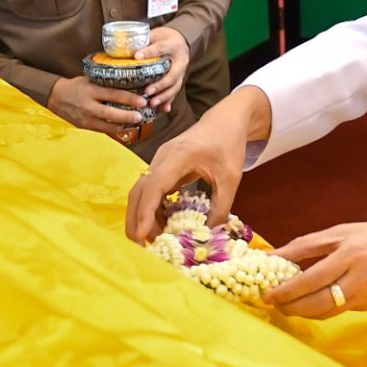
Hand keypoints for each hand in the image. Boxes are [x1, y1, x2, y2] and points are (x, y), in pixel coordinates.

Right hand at [47, 76, 150, 142]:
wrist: (56, 97)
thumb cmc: (76, 86)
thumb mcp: (89, 80)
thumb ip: (105, 83)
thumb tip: (128, 81)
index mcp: (90, 91)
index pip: (113, 95)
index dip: (129, 99)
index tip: (142, 101)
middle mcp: (88, 106)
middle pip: (110, 114)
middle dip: (127, 116)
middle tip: (140, 116)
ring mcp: (86, 119)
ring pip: (107, 126)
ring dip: (123, 125)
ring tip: (136, 122)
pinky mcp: (84, 127)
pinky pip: (102, 130)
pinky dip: (114, 129)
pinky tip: (124, 126)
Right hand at [126, 85, 270, 240]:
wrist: (225, 120)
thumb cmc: (228, 144)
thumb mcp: (231, 177)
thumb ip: (221, 206)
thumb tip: (209, 234)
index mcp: (178, 156)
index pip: (154, 187)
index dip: (146, 212)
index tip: (143, 235)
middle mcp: (162, 158)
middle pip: (139, 191)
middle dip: (135, 219)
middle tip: (141, 246)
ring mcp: (160, 162)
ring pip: (142, 191)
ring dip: (144, 215)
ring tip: (156, 239)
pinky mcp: (163, 167)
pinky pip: (151, 190)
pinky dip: (152, 208)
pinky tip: (163, 224)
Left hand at [141, 26, 189, 106]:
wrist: (181, 39)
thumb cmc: (165, 37)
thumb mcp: (156, 34)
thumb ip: (144, 42)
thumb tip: (125, 49)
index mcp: (173, 45)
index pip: (161, 48)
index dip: (149, 52)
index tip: (137, 56)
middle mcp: (181, 60)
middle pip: (172, 74)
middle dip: (160, 85)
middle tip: (148, 91)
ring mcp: (182, 71)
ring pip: (175, 86)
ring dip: (164, 96)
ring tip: (153, 103)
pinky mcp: (180, 79)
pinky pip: (176, 91)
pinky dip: (170, 100)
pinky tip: (165, 109)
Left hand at [265, 216, 366, 318]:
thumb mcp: (344, 231)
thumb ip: (308, 245)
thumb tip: (273, 256)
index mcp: (350, 253)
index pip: (309, 278)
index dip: (285, 290)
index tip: (266, 295)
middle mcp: (360, 277)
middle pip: (317, 302)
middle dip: (291, 307)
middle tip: (275, 305)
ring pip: (329, 311)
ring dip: (306, 312)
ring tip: (291, 306)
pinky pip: (345, 310)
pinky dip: (328, 308)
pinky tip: (318, 302)